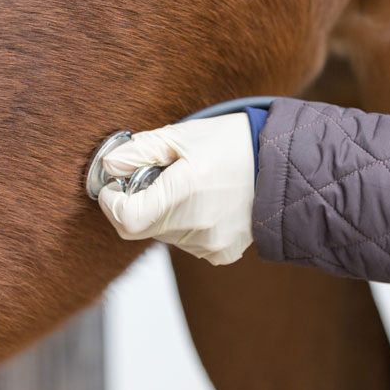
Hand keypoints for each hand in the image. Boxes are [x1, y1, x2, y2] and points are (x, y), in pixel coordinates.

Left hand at [97, 113, 254, 264]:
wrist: (280, 163)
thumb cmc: (232, 143)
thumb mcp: (181, 136)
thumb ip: (139, 152)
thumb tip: (109, 165)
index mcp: (182, 194)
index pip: (126, 219)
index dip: (112, 203)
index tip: (114, 186)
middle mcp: (195, 227)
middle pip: (141, 228)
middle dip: (139, 203)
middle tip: (159, 178)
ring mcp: (209, 244)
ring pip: (164, 235)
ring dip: (165, 214)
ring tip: (191, 187)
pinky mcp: (222, 253)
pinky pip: (188, 243)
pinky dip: (187, 225)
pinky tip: (206, 203)